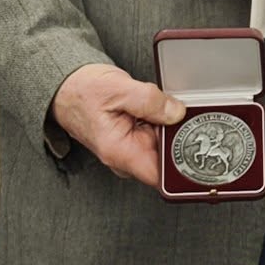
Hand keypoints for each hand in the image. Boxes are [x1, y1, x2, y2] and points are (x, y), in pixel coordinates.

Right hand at [50, 62, 183, 187]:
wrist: (66, 86)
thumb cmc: (82, 91)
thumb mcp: (118, 88)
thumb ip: (149, 101)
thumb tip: (177, 113)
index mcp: (120, 153)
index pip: (160, 177)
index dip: (182, 167)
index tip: (197, 152)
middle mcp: (125, 157)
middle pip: (166, 159)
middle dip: (181, 139)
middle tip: (184, 115)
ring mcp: (129, 149)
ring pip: (163, 145)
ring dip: (171, 127)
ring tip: (165, 106)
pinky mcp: (133, 139)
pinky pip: (156, 134)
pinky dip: (162, 122)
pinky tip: (159, 107)